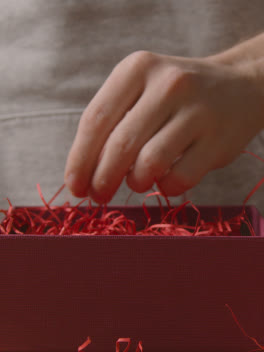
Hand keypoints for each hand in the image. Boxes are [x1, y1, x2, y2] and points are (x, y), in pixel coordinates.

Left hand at [64, 50, 263, 202]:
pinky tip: (164, 180)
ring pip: (149, 164)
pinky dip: (165, 188)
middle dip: (102, 180)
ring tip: (137, 182)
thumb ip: (112, 123)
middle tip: (98, 197)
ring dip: (135, 183)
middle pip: (120, 146)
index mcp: (138, 68)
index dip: (79, 160)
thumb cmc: (176, 97)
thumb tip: (83, 175)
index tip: (74, 186)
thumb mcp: (142, 90)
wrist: (239, 87)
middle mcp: (168, 84)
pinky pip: (179, 178)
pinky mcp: (217, 141)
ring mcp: (197, 112)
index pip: (95, 119)